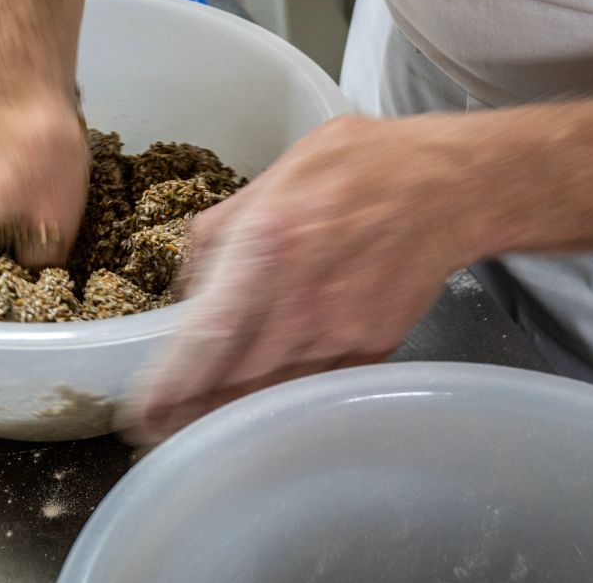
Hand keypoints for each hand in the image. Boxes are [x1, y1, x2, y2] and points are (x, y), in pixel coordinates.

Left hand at [119, 115, 496, 442]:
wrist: (451, 187)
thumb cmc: (361, 167)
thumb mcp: (277, 174)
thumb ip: (222, 231)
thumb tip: (187, 285)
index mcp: (269, 244)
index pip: (209, 333)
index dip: (171, 382)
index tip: (142, 413)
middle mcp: (303, 297)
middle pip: (234, 375)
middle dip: (191, 406)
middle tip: (157, 425)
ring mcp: (341, 328)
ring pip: (272, 388)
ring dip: (231, 407)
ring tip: (197, 418)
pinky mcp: (372, 346)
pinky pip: (314, 385)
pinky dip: (282, 397)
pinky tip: (258, 400)